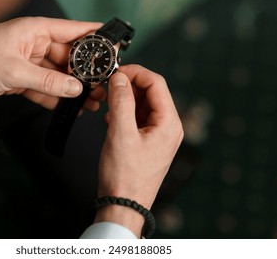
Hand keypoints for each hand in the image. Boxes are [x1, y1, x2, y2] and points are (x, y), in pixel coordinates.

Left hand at [0, 17, 104, 109]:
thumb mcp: (15, 70)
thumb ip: (48, 81)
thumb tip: (75, 90)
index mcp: (37, 31)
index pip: (75, 31)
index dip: (96, 40)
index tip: (114, 50)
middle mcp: (36, 45)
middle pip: (71, 58)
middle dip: (87, 74)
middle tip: (103, 88)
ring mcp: (30, 62)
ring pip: (59, 76)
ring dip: (74, 89)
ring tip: (93, 102)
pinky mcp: (23, 78)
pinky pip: (46, 88)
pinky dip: (57, 98)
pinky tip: (71, 107)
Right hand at [94, 65, 183, 236]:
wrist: (123, 204)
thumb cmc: (125, 176)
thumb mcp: (120, 133)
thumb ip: (120, 101)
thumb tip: (119, 78)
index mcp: (169, 123)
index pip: (156, 84)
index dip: (135, 73)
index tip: (116, 72)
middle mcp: (168, 127)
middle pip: (150, 93)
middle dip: (128, 87)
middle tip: (107, 87)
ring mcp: (159, 135)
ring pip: (142, 105)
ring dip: (124, 100)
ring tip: (107, 105)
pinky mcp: (148, 141)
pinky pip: (138, 118)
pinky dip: (124, 113)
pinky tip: (110, 119)